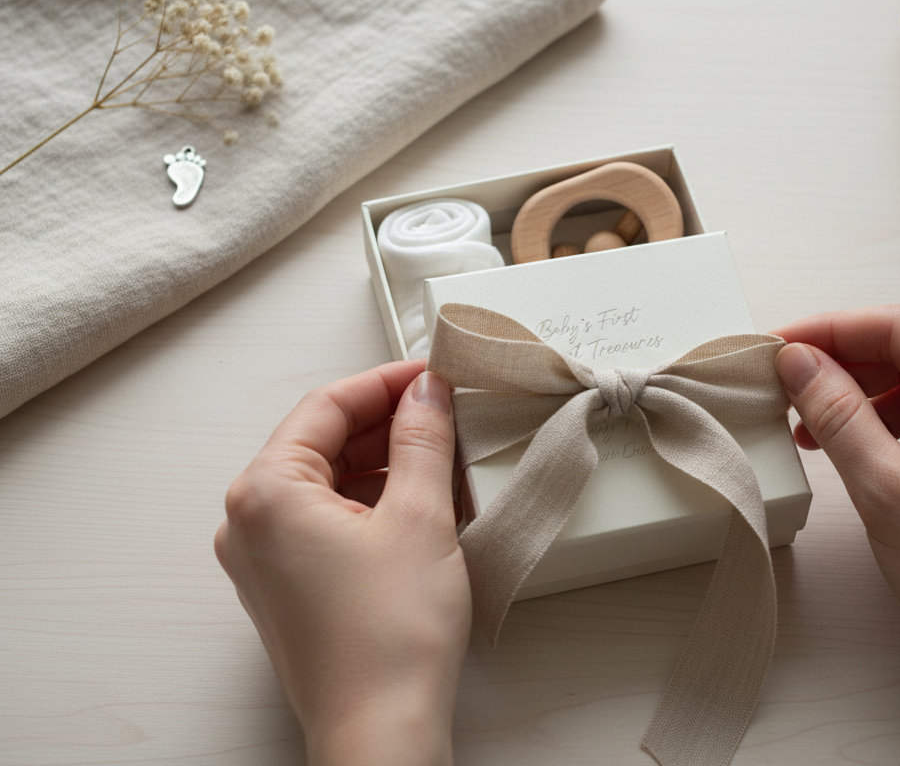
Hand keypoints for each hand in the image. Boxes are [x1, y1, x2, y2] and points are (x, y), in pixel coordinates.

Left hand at [214, 361, 469, 765]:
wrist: (380, 730)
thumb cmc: (390, 637)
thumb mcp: (419, 516)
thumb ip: (422, 439)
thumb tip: (425, 391)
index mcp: (266, 492)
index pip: (326, 406)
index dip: (386, 381)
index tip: (432, 373)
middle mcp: (249, 522)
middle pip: (322, 442)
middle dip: (387, 423)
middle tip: (446, 413)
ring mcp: (264, 559)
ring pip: (327, 482)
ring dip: (383, 463)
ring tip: (443, 459)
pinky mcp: (288, 589)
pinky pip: (326, 521)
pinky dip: (371, 502)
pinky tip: (420, 504)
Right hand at [773, 304, 899, 660]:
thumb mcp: (886, 489)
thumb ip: (837, 414)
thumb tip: (799, 362)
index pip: (897, 327)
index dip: (828, 331)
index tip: (777, 347)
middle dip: (844, 367)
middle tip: (787, 389)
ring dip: (867, 400)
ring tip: (816, 433)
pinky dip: (897, 426)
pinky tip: (861, 453)